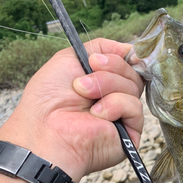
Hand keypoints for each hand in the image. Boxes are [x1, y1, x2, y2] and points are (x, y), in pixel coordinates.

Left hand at [0, 38, 143, 182]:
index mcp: (101, 81)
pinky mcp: (130, 133)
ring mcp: (122, 116)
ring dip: (107, 86)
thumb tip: (129, 49)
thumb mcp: (70, 58)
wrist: (47, 131)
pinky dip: (115, 106)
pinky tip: (97, 115)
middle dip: (109, 69)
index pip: (126, 61)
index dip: (119, 56)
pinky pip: (135, 107)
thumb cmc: (49, 100)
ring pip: (134, 87)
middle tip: (84, 81)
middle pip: (132, 72)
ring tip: (85, 98)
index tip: (98, 58)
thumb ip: (99, 48)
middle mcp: (113, 97)